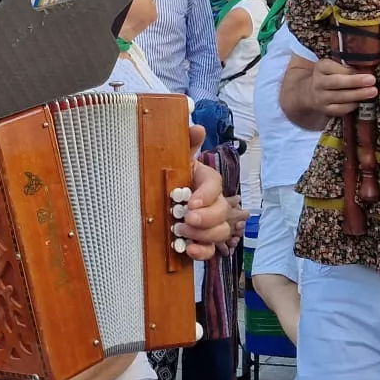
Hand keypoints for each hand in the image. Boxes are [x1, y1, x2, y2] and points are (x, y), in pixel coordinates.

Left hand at [177, 125, 234, 260]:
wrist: (157, 203)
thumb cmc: (169, 178)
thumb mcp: (175, 160)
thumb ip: (186, 144)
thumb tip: (197, 128)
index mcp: (205, 181)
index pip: (215, 184)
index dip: (206, 195)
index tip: (191, 203)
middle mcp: (213, 202)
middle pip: (223, 211)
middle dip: (206, 218)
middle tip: (185, 220)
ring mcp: (210, 223)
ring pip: (222, 231)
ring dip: (204, 234)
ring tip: (181, 232)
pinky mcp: (203, 241)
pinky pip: (211, 250)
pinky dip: (202, 252)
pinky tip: (189, 250)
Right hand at [305, 57, 375, 117]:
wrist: (311, 93)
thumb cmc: (329, 76)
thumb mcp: (332, 66)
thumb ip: (345, 66)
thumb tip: (366, 67)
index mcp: (321, 67)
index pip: (332, 67)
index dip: (347, 69)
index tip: (363, 69)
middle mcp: (318, 82)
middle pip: (337, 82)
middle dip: (355, 81)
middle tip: (372, 80)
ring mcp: (321, 97)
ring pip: (340, 96)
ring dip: (358, 94)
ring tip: (373, 92)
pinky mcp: (325, 110)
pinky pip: (340, 109)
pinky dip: (352, 105)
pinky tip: (361, 101)